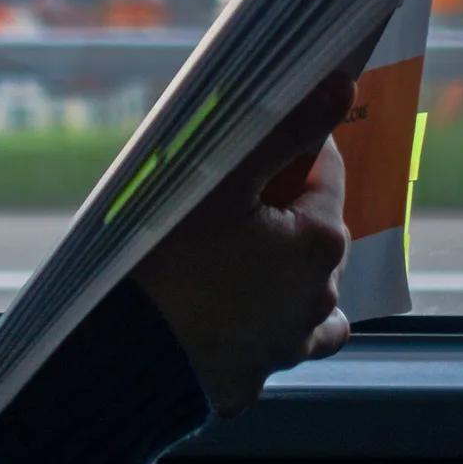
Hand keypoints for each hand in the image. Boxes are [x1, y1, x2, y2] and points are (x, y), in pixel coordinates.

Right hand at [129, 67, 358, 416]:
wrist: (123, 355)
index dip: (286, 154)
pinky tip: (227, 314)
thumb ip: (284, 129)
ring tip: (223, 259)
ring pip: (300, 291)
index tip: (242, 156)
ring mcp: (289, 344)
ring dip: (278, 271)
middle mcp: (321, 297)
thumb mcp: (221, 178)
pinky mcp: (255, 377)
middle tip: (219, 206)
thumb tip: (339, 85)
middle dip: (281, 212)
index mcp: (321, 242)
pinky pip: (271, 341)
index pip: (324, 173)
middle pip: (313, 232)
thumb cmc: (169, 259)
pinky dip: (259, 326)